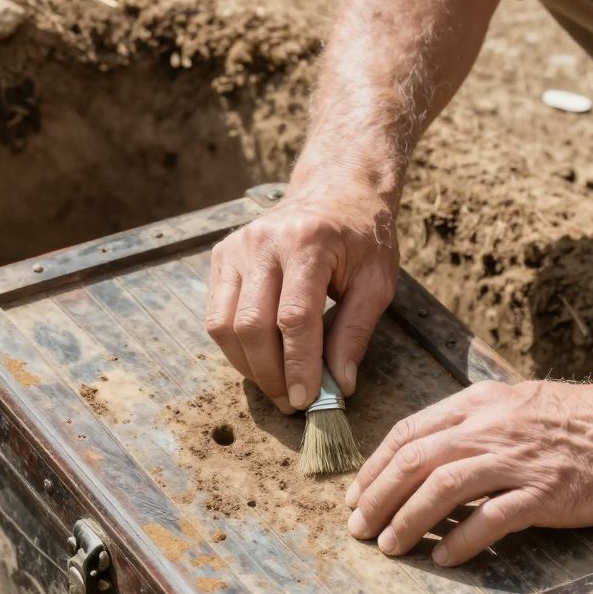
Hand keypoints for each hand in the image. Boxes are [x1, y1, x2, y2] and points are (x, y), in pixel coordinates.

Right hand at [206, 185, 399, 411]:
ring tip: (276, 386)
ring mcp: (236, 247)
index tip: (306, 400)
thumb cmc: (362, 238)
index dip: (298, 365)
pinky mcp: (221, 256)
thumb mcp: (377, 282)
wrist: (336, 191)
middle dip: (271, 374)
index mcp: (308, 243)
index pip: (294, 317)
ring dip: (248, 366)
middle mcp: (264, 242)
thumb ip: (356, 332)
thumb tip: (339, 384)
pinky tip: (261, 359)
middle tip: (291, 402)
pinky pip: (216, 315)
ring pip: (224, 325)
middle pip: (252, 325)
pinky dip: (235, 347)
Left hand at [347, 378, 592, 565]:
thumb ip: (478, 423)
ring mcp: (520, 458)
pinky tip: (445, 557)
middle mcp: (493, 426)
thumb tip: (433, 455)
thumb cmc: (586, 422)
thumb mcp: (522, 405)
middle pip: (416, 460)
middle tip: (359, 530)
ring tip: (390, 547)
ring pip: (443, 486)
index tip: (357, 495)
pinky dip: (462, 539)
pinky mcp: (547, 491)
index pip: (410, 432)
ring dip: (408, 520)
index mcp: (482, 402)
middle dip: (378, 498)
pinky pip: (492, 518)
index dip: (375, 467)